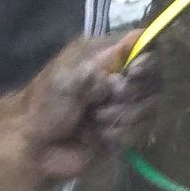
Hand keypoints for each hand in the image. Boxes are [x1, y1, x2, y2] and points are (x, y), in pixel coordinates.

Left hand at [23, 34, 159, 182]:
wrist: (34, 148)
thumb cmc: (45, 106)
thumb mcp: (69, 76)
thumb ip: (102, 62)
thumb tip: (136, 42)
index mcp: (107, 57)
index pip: (146, 47)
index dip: (147, 61)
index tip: (132, 73)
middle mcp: (121, 78)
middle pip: (155, 80)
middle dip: (130, 94)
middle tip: (104, 101)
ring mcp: (125, 106)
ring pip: (150, 107)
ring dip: (120, 116)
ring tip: (93, 120)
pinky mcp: (125, 131)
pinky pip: (140, 131)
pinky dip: (117, 134)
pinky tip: (95, 137)